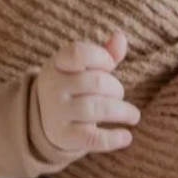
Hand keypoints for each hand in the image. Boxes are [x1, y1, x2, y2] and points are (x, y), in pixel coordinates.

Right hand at [35, 34, 138, 155]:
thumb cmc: (73, 87)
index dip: (101, 57)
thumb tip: (120, 38)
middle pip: (95, 82)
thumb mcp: (84, 68)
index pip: (78, 53)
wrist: (45, 118)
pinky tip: (126, 137)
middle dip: (116, 88)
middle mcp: (53, 86)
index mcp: (58, 64)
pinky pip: (90, 138)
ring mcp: (56, 111)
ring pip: (94, 109)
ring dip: (121, 111)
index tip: (109, 65)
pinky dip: (112, 139)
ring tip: (133, 115)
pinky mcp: (63, 136)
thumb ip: (104, 54)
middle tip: (119, 95)